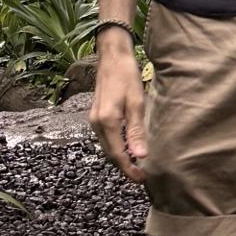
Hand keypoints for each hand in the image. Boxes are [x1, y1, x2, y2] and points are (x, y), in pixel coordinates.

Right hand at [88, 47, 148, 184]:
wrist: (112, 57)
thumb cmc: (126, 76)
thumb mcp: (136, 102)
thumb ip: (136, 130)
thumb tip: (140, 156)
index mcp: (107, 121)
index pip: (117, 154)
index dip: (129, 169)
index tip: (142, 179)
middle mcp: (97, 123)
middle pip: (110, 153)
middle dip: (124, 167)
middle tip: (141, 177)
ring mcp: (94, 119)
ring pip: (107, 147)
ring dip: (120, 158)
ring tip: (136, 165)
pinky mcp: (96, 115)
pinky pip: (105, 138)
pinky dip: (115, 147)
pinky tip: (127, 147)